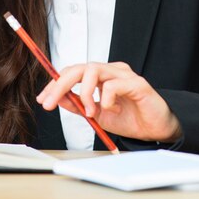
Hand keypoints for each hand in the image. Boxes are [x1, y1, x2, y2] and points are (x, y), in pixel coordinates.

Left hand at [36, 61, 181, 142]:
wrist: (156, 130)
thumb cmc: (130, 119)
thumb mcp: (98, 115)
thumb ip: (79, 105)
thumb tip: (58, 98)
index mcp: (101, 77)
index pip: (74, 72)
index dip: (56, 83)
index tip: (43, 99)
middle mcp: (111, 71)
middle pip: (80, 67)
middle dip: (61, 84)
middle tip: (50, 102)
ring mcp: (124, 74)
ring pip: (94, 70)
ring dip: (84, 93)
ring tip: (89, 112)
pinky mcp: (136, 83)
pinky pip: (113, 85)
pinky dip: (107, 100)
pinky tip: (114, 110)